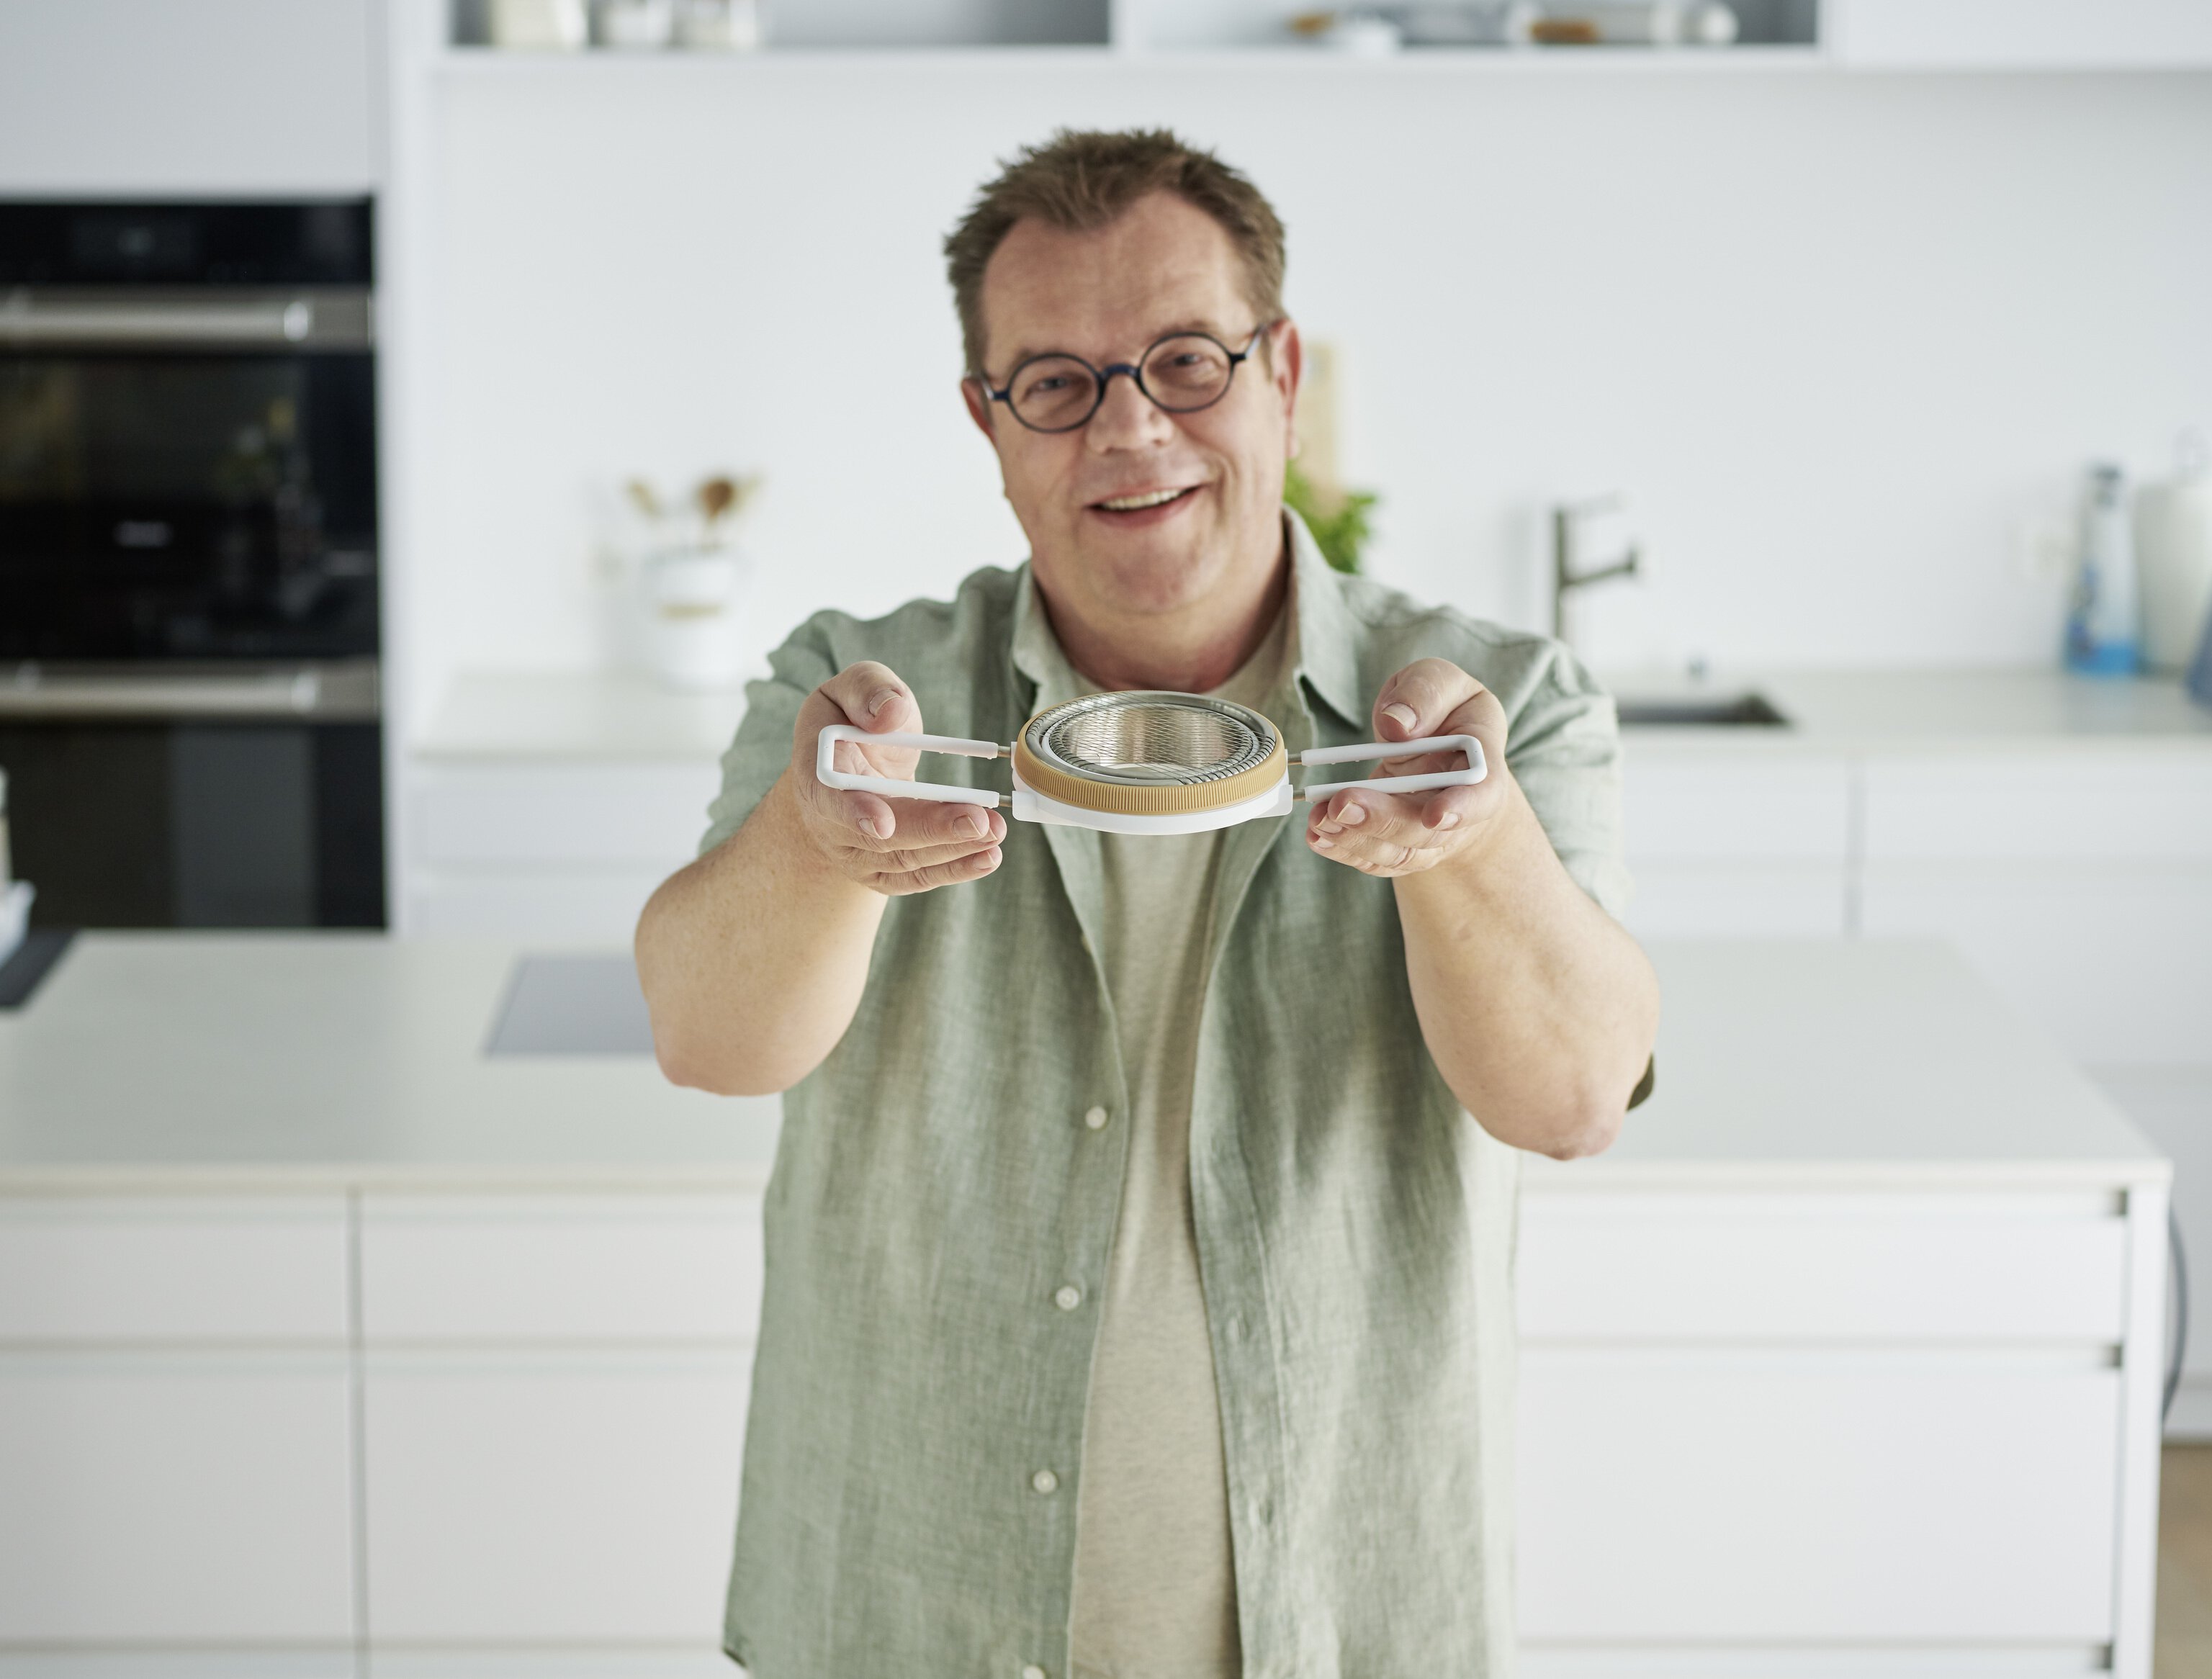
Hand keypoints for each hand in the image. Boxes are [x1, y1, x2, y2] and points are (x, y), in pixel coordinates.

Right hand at [788, 661, 1005, 895]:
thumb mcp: (852, 689)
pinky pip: (917, 876)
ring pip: (905, 859)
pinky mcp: (882, 870)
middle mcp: (829, 822)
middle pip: (878, 839)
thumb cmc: (850, 720)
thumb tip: (890, 712)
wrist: (846, 766)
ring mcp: (855, 852)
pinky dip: (955, 869)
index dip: (854, 812)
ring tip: (995, 831)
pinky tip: (988, 857)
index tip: (883, 823)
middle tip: (976, 820)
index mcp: (816, 773)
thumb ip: (868, 690)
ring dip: (953, 848)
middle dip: (929, 830)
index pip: (828, 799)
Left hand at [1306, 657, 1509, 877]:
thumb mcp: (1443, 683)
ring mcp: (1430, 836)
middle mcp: (1461, 811)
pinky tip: (1317, 835)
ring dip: (1356, 838)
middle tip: (1342, 804)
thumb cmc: (1445, 712)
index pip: (1483, 795)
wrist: (1444, 750)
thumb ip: (1426, 693)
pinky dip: (1344, 849)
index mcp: (1482, 765)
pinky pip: (1375, 858)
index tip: (1434, 815)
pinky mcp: (1399, 846)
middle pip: (1428, 831)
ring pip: (1399, 851)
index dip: (1462, 809)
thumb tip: (1397, 722)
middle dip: (1384, 821)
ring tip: (1320, 818)